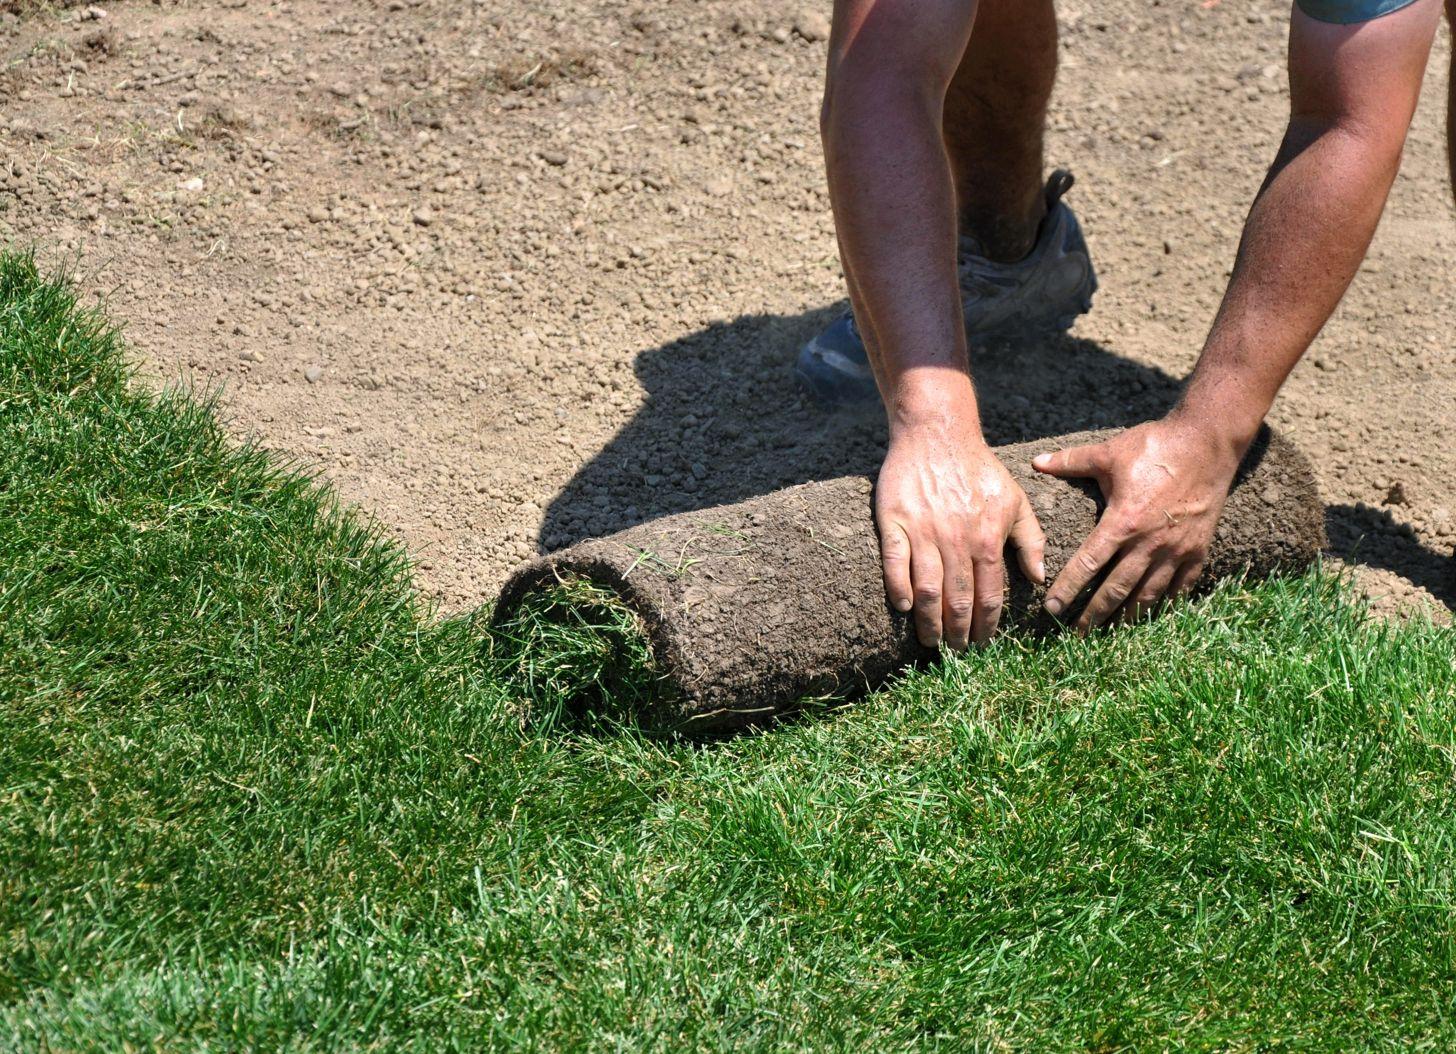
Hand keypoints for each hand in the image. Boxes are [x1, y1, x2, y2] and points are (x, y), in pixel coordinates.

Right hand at [877, 420, 1045, 650]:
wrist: (937, 433)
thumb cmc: (979, 468)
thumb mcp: (1015, 500)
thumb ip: (1031, 540)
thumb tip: (1039, 579)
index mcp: (987, 538)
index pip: (989, 594)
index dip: (986, 625)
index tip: (982, 643)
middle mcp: (956, 539)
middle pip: (958, 600)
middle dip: (958, 633)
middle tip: (955, 652)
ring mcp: (923, 532)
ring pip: (928, 589)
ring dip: (929, 622)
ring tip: (931, 641)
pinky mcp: (894, 522)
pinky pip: (895, 563)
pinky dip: (898, 588)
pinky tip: (904, 607)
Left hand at [1032, 417, 1245, 630]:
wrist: (1208, 441)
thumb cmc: (1155, 445)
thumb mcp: (1109, 452)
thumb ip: (1071, 462)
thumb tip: (1035, 463)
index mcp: (1123, 521)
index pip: (1088, 564)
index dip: (1068, 589)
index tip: (1051, 609)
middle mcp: (1149, 542)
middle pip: (1116, 589)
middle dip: (1094, 615)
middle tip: (1075, 635)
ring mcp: (1176, 549)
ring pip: (1148, 594)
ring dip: (1127, 616)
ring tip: (1109, 633)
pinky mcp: (1198, 550)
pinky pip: (1181, 587)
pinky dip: (1165, 604)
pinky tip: (1152, 616)